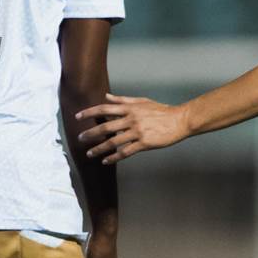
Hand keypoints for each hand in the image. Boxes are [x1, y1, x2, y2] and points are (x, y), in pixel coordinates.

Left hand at [76, 94, 190, 164]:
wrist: (180, 120)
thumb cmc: (161, 110)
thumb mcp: (142, 101)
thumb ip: (123, 100)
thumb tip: (107, 96)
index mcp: (129, 108)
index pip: (104, 109)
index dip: (89, 112)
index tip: (78, 117)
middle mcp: (131, 119)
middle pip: (106, 126)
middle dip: (91, 133)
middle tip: (80, 138)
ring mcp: (137, 132)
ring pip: (113, 141)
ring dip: (99, 148)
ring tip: (90, 153)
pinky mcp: (144, 143)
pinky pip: (125, 152)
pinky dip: (114, 157)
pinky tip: (106, 161)